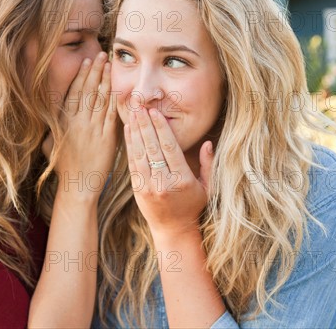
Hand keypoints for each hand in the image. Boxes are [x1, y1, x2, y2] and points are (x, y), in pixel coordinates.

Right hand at [49, 52, 117, 199]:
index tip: (87, 62)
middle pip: (88, 90)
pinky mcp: (106, 138)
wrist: (78, 184)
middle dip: (95, 70)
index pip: (74, 92)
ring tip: (110, 65)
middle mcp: (78, 122)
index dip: (81, 76)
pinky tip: (119, 87)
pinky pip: (111, 114)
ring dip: (106, 79)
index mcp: (64, 121)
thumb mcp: (50, 143)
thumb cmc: (63, 166)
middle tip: (102, 55)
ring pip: (100, 98)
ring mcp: (93, 129)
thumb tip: (51, 113)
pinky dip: (115, 99)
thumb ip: (53, 126)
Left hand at [124, 107, 213, 237]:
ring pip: (140, 153)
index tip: (155, 112)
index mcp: (182, 179)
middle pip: (153, 147)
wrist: (173, 230)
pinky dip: (130, 146)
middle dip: (145, 124)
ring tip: (133, 113)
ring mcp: (149, 187)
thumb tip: (207, 143)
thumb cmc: (192, 206)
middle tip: (140, 106)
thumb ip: (207, 164)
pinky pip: (133, 163)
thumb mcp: (207, 187)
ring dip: (135, 131)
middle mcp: (164, 182)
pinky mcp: (138, 190)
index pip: (169, 148)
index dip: (161, 128)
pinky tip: (128, 131)